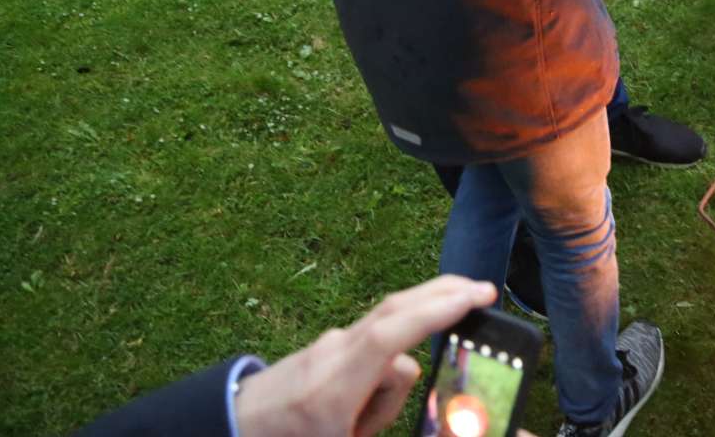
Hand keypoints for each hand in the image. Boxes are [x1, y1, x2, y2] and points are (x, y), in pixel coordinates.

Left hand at [234, 275, 499, 436]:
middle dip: (443, 293)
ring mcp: (330, 343)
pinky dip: (384, 368)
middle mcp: (334, 353)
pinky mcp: (329, 344)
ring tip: (360, 427)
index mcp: (334, 386)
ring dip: (396, 377)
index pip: (390, 334)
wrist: (228, 428)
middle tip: (486, 291)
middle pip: (396, 307)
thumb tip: (414, 381)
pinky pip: (371, 345)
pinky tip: (361, 415)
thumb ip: (379, 416)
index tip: (476, 297)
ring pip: (388, 336)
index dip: (435, 311)